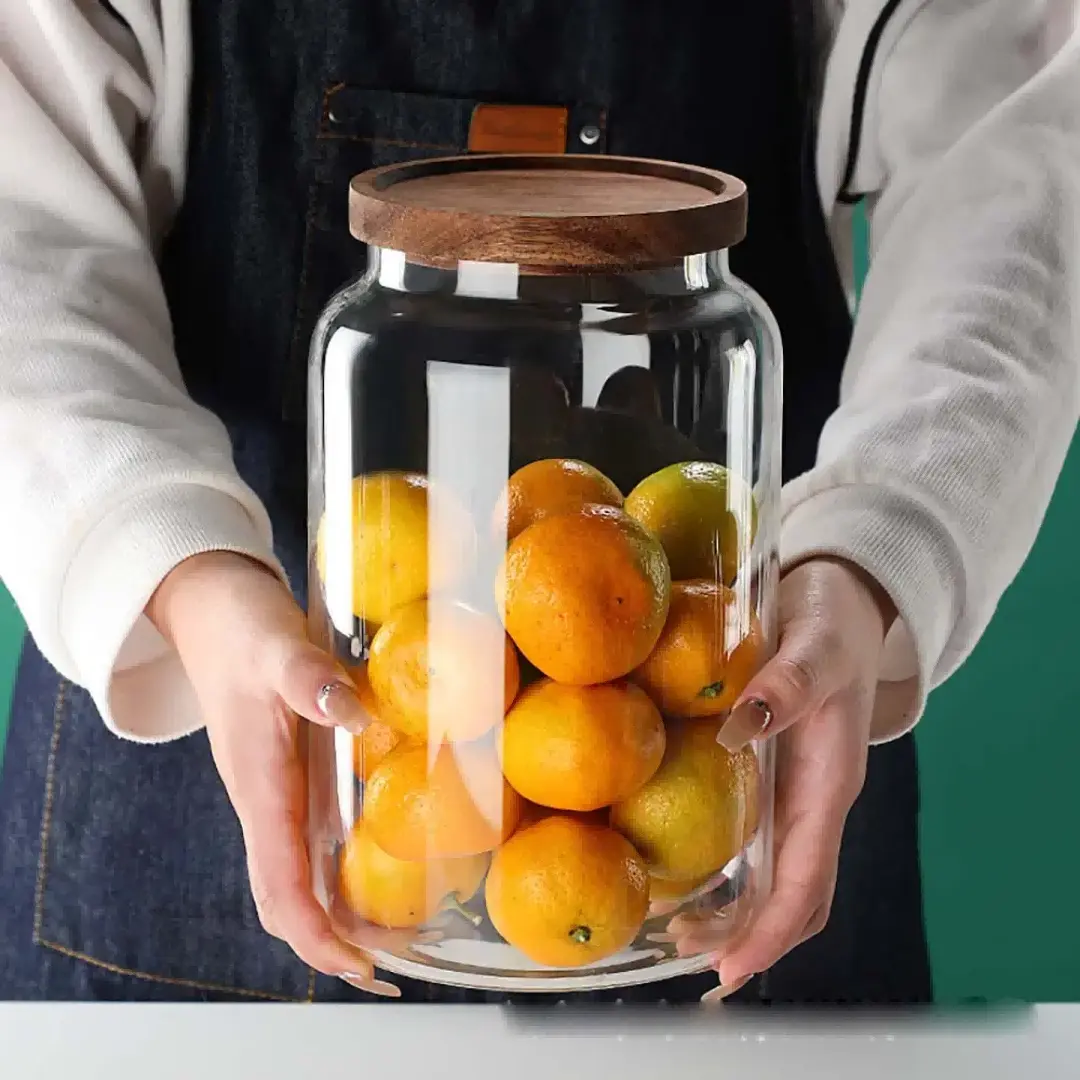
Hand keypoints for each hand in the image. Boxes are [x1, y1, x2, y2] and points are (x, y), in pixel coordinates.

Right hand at [146, 550, 402, 996]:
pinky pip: (309, 840)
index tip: (360, 964)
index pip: (279, 885)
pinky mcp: (287, 775)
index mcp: (258, 786)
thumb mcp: (276, 644)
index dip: (316, 934)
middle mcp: (264, 801)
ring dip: (340, 910)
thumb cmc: (242, 629)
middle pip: (288, 898)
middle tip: (398, 954)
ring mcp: (274, 792)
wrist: (212, 611)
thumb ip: (308, 678)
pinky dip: (340, 868)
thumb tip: (350, 714)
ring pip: (298, 875)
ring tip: (402, 926)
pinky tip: (381, 861)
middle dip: (334, 940)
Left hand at [667, 557, 894, 1002]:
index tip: (733, 967)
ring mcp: (793, 791)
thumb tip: (741, 724)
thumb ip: (787, 684)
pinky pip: (753, 835)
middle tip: (692, 956)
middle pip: (792, 891)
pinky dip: (724, 865)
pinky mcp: (772, 774)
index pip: (808, 877)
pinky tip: (682, 865)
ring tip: (677, 927)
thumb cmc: (832, 625)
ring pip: (772, 872)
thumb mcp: (815, 647)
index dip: (773, 929)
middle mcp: (814, 799)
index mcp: (830, 783)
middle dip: (750, 934)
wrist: (841, 604)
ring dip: (734, 908)